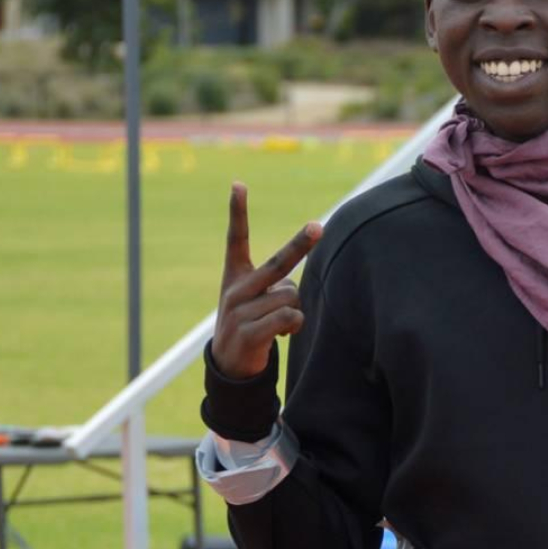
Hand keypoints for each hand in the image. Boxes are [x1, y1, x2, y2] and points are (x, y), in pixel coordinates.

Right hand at [211, 182, 322, 379]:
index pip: (236, 239)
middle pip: (278, 263)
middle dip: (301, 245)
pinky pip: (289, 317)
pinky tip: (282, 333)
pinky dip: (294, 325)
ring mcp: (240, 311)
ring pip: (291, 297)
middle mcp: (236, 289)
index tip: (238, 184)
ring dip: (294, 310)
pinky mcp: (248, 332)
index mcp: (235, 275)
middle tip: (318, 226)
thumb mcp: (255, 300)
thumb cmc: (250, 323)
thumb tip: (294, 294)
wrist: (229, 364)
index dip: (238, 212)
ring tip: (278, 322)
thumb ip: (275, 287)